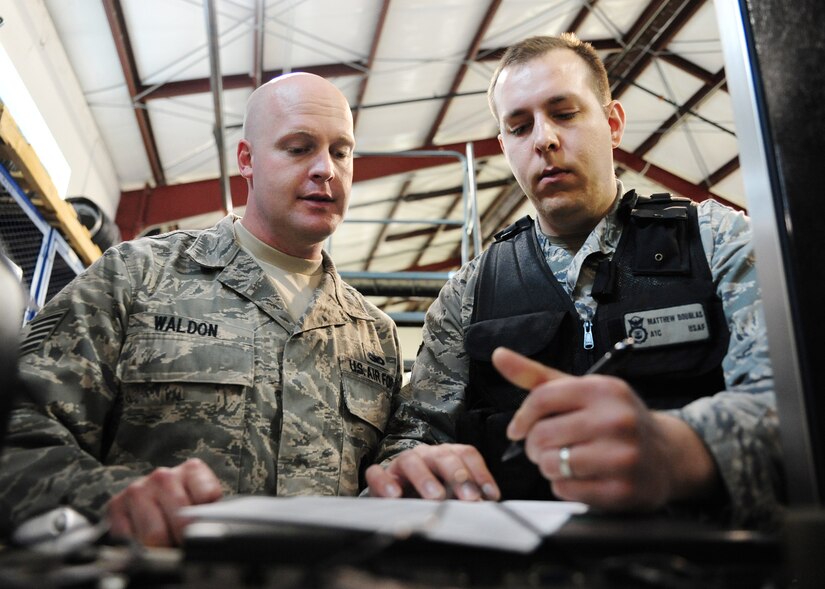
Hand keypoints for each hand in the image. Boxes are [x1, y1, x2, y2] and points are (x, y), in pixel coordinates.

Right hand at [107, 458, 222, 546]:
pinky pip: (129, 540)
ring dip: (160, 548)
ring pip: (153, 534)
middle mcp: (163, 476)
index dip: (205, 521)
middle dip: (183, 540)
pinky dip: (138, 548)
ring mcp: (137, 489)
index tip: (202, 530)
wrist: (148, 508)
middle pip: (180, 519)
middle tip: (182, 546)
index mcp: (192, 470)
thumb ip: (210, 514)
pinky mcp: (115, 505)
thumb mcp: (204, 506)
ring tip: (164, 545)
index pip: (207, 496)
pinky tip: (143, 542)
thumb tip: (210, 532)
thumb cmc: (182, 509)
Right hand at [366, 444, 500, 500]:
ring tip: (436, 496)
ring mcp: (402, 463)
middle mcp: (426, 455)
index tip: (490, 495)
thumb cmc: (430, 495)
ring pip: (411, 460)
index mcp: (447, 455)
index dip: (480, 472)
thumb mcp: (452, 495)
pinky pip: (377, 473)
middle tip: (469, 498)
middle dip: (458, 476)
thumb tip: (487, 506)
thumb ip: (467, 497)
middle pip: (443, 456)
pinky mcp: (381, 475)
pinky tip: (395, 495)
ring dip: (425, 478)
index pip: (466, 454)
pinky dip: (385, 482)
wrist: (397, 497)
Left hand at [492, 347, 717, 510]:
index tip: (518, 429)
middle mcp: (617, 419)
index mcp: (603, 389)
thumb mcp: (580, 391)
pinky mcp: (623, 489)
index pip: (541, 399)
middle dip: (535, 446)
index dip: (521, 418)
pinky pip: (567, 490)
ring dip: (549, 467)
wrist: (666, 455)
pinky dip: (565, 486)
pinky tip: (582, 477)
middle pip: (542, 435)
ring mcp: (622, 456)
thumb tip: (499, 355)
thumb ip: (536, 376)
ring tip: (566, 461)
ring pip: (552, 464)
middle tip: (549, 447)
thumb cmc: (613, 419)